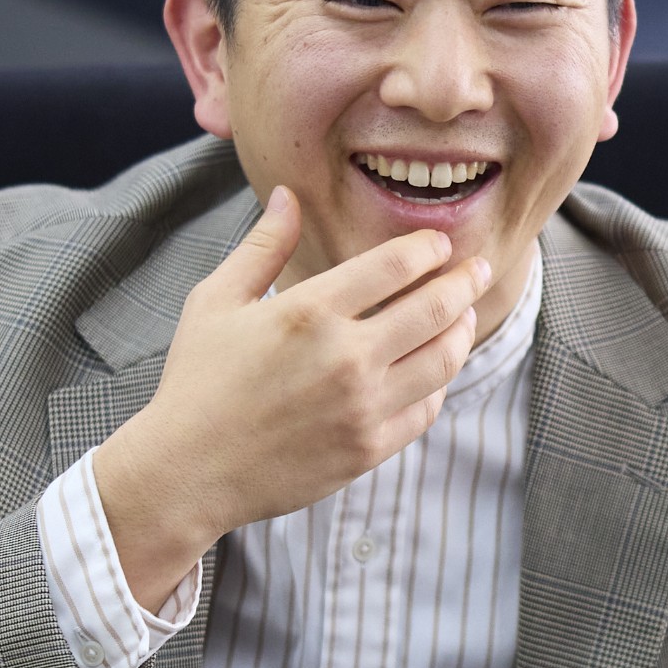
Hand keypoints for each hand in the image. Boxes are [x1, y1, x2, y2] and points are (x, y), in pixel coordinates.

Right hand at [91, 186, 488, 606]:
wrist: (188, 471)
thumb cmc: (197, 381)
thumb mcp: (216, 301)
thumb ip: (262, 246)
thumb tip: (287, 196)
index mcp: (309, 311)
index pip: (397, 265)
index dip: (428, 248)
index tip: (439, 243)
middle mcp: (346, 357)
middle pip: (435, 307)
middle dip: (465, 280)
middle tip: (478, 268)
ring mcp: (363, 407)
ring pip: (443, 359)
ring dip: (462, 329)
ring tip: (464, 314)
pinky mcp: (369, 448)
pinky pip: (426, 409)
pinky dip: (439, 383)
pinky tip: (435, 368)